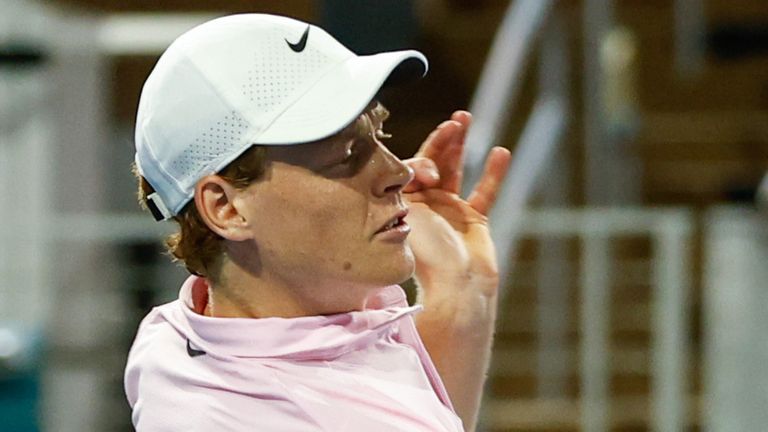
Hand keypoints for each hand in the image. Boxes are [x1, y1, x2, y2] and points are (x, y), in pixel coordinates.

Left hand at [403, 111, 510, 299]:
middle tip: (455, 120)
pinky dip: (493, 172)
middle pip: (433, 162)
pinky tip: (500, 152)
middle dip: (442, 139)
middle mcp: (424, 204)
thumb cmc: (427, 255)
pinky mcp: (473, 218)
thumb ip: (409, 185)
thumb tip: (423, 166)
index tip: (431, 173)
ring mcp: (449, 209)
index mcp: (403, 204)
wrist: (456, 285)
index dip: (422, 161)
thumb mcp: (407, 214)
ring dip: (460, 144)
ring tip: (465, 119)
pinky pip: (484, 190)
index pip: (411, 168)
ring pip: (455, 169)